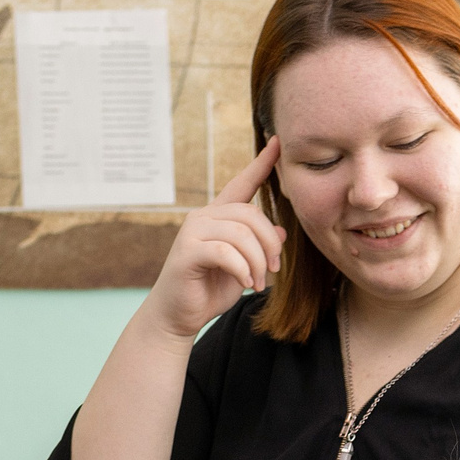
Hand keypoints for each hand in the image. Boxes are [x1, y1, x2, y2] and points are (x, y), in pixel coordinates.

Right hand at [140, 140, 286, 342]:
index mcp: (218, 217)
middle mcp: (203, 217)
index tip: (279, 143)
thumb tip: (281, 231)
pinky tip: (247, 284)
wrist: (179, 317)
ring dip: (258, 262)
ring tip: (260, 283)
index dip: (261, 164)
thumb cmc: (210, 290)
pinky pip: (225, 252)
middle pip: (250, 215)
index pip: (242, 184)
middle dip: (270, 244)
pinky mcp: (187, 251)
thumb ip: (259, 248)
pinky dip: (243, 270)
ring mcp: (192, 232)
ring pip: (241, 234)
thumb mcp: (245, 268)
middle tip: (275, 269)